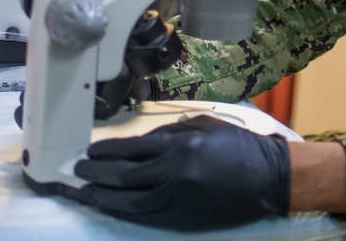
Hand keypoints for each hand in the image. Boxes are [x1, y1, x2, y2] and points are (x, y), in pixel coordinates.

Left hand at [74, 114, 290, 230]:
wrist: (268, 177)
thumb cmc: (238, 146)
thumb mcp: (204, 125)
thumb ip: (169, 132)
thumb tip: (137, 142)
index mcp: (180, 145)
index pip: (130, 148)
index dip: (106, 150)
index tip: (89, 150)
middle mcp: (174, 173)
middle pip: (123, 175)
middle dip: (95, 172)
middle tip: (77, 169)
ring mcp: (176, 199)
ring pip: (127, 200)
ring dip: (101, 195)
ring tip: (83, 191)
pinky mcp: (182, 219)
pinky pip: (143, 216)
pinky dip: (122, 211)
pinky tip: (109, 206)